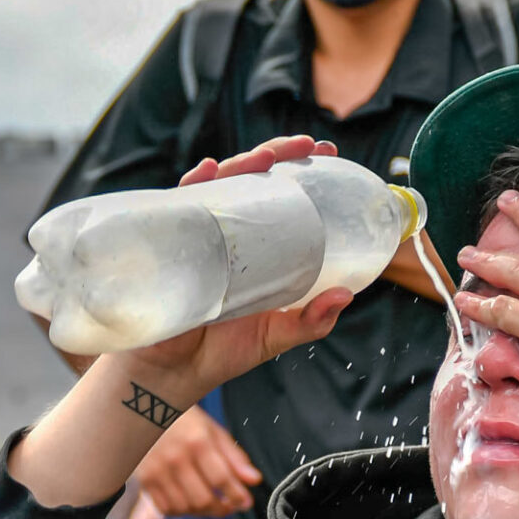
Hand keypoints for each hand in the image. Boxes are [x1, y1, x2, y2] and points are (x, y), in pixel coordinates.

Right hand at [115, 136, 353, 402]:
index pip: (283, 199)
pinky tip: (206, 172)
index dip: (304, 173)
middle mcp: (230, 233)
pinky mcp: (172, 244)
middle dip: (279, 155)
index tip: (328, 154)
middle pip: (253, 181)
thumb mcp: (277, 335)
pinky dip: (192, 185)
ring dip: (243, 163)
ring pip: (221, 185)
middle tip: (308, 146)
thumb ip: (310, 321)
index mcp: (259, 248)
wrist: (173, 372)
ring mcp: (201, 235)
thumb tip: (346, 296)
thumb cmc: (223, 351)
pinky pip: (179, 206)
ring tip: (267, 157)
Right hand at [137, 407, 262, 517]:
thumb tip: (254, 480)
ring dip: (203, 512)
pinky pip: (166, 508)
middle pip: (203, 499)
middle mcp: (175, 458)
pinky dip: (182, 512)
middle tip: (231, 506)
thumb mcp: (211, 430)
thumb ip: (234, 457)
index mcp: (196, 441)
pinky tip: (191, 503)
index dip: (237, 496)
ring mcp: (157, 471)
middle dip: (222, 509)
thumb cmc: (182, 419)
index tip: (246, 502)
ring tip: (213, 505)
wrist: (143, 411)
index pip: (221, 479)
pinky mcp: (145, 480)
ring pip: (185, 508)